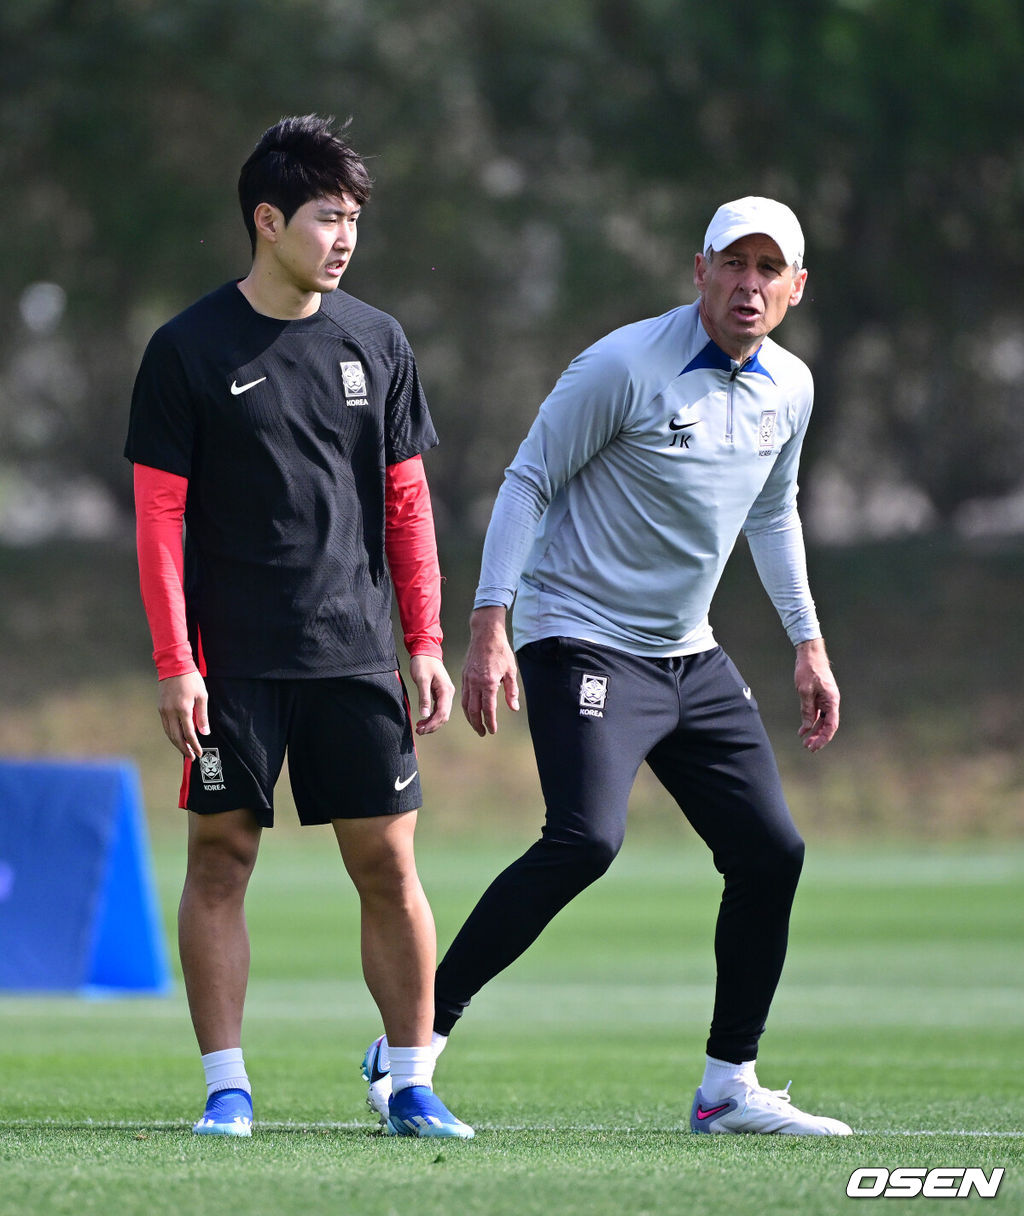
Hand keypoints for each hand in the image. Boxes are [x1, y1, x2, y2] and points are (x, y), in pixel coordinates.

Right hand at [157, 670, 208, 758]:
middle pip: (176, 737)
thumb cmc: (191, 679)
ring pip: (168, 732)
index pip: (188, 734)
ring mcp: (163, 710)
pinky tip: (177, 737)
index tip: (199, 752)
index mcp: (183, 709)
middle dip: (184, 749)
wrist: (174, 666)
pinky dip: (171, 734)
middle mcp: (171, 712)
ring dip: (176, 743)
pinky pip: (165, 725)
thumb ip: (202, 716)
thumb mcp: (202, 696)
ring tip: (185, 750)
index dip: (194, 745)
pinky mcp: (160, 707)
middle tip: (191, 757)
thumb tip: (204, 732)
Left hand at [409, 654, 454, 734]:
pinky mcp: (441, 693)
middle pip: (444, 716)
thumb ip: (424, 697)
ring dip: (432, 722)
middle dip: (432, 726)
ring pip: (441, 714)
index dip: (432, 724)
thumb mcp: (422, 680)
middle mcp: (448, 693)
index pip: (442, 713)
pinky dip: (432, 716)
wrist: (425, 651)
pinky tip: (424, 719)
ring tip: (420, 727)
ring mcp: (445, 693)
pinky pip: (439, 708)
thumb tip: (424, 714)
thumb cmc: (423, 662)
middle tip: (419, 731)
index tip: (422, 730)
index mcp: (446, 690)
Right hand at [461, 605, 519, 736]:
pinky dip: (466, 706)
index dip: (490, 722)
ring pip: (465, 704)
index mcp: (488, 682)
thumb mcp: (511, 671)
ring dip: (470, 717)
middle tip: (483, 733)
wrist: (485, 634)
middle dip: (478, 724)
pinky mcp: (464, 675)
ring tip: (476, 725)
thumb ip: (511, 691)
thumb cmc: (500, 651)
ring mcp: (468, 679)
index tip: (493, 730)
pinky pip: (463, 695)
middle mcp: (475, 683)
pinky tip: (470, 710)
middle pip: (473, 710)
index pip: (488, 708)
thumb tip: (514, 708)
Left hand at [794, 638, 838, 751]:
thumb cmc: (809, 669)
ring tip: (805, 742)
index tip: (815, 746)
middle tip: (808, 748)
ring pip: (822, 721)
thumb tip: (807, 726)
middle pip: (827, 725)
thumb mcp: (805, 690)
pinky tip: (803, 731)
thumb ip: (807, 709)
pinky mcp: (819, 697)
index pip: (831, 725)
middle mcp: (831, 702)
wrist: (809, 654)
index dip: (824, 737)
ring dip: (814, 731)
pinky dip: (810, 722)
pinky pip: (816, 713)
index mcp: (832, 701)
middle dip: (819, 737)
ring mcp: (825, 700)